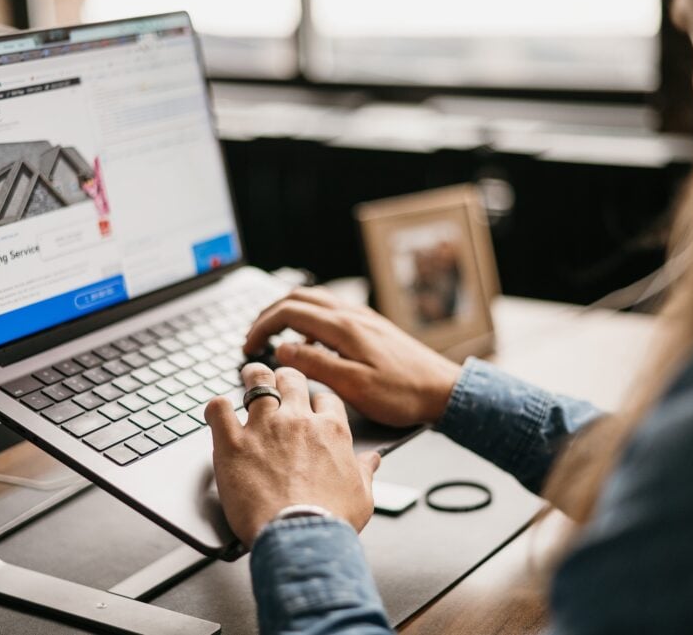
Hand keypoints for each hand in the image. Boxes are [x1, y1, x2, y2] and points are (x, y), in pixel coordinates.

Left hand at [205, 362, 380, 546]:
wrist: (301, 536)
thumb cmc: (332, 519)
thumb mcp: (361, 494)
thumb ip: (364, 471)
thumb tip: (373, 460)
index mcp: (331, 431)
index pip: (326, 399)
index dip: (317, 400)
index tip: (311, 407)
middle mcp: (298, 420)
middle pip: (291, 379)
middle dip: (285, 378)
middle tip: (277, 382)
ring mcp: (264, 427)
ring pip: (257, 381)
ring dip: (252, 377)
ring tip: (248, 376)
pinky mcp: (233, 443)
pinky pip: (218, 409)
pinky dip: (216, 408)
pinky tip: (218, 412)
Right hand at [243, 287, 462, 426]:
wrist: (444, 390)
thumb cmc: (403, 394)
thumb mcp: (354, 387)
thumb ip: (316, 366)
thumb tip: (282, 351)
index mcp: (344, 327)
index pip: (289, 311)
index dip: (262, 326)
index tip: (248, 346)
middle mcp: (352, 315)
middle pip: (298, 298)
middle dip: (269, 315)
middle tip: (253, 338)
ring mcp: (363, 317)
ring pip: (315, 301)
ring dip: (288, 314)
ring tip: (274, 338)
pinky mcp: (370, 326)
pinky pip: (331, 312)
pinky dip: (309, 321)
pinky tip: (310, 346)